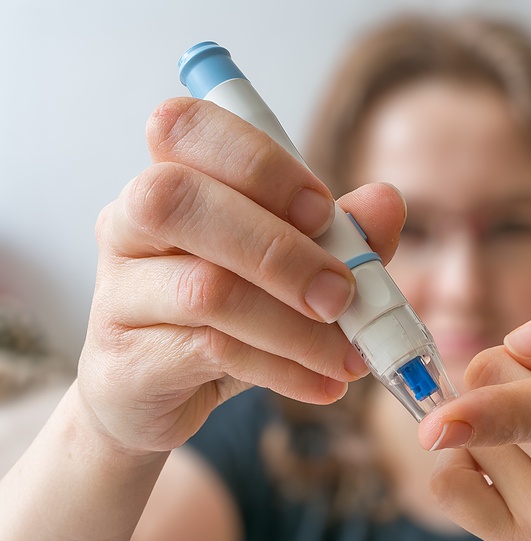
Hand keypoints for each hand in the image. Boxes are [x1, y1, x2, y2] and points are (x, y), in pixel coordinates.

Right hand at [78, 97, 405, 455]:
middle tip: (343, 295)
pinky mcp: (123, 360)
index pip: (184, 127)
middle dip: (279, 248)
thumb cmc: (229, 315)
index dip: (257, 161)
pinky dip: (282, 370)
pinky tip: (322, 383)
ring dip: (296, 327)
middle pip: (177, 199)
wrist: (161, 396)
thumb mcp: (293, 268)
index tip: (322, 211)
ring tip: (349, 356)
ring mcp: (115, 293)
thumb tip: (387, 202)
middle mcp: (127, 223)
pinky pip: (209, 352)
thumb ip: (342, 234)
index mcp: (170, 178)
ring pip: (205, 289)